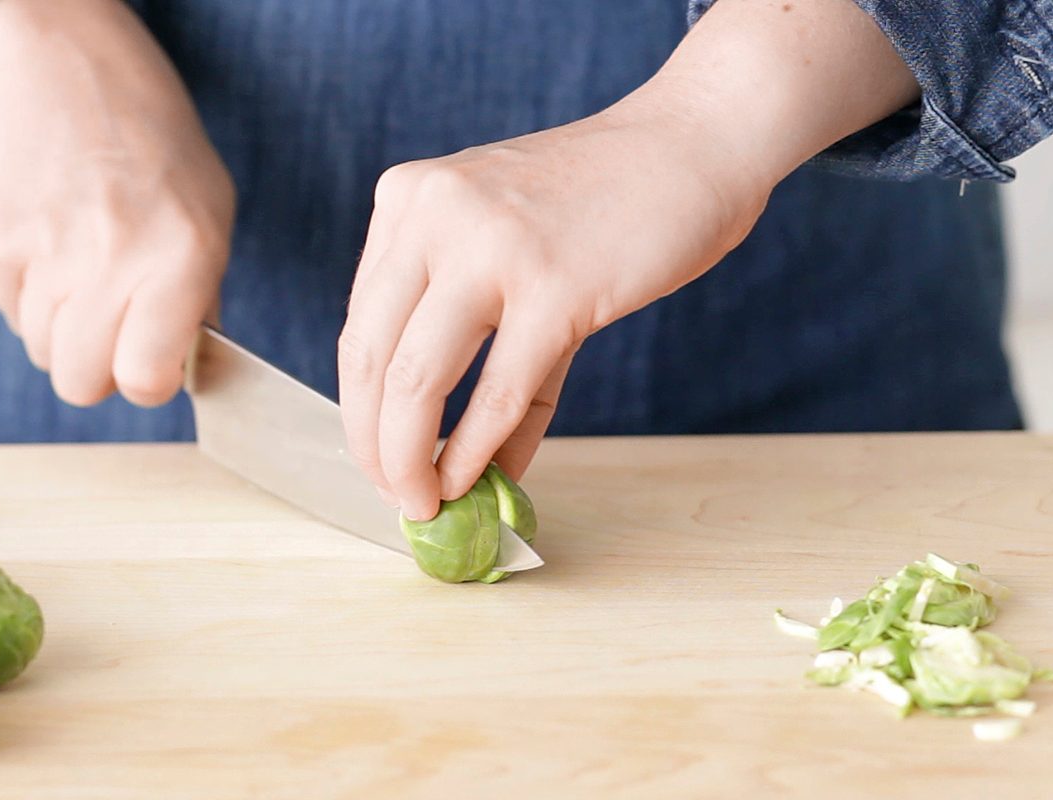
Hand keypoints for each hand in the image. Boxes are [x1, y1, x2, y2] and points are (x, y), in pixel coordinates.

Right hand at [0, 0, 234, 406]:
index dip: (150, 382)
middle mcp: (110, 261)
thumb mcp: (212, 219)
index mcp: (179, 260)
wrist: (74, 80)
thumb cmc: (159, 155)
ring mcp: (47, 253)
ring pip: (44, 353)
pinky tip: (59, 255)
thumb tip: (189, 368)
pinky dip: (34, 301)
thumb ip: (202, 299)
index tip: (156, 364)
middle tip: (119, 332)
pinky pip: (13, 314)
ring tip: (89, 282)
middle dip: (101, 370)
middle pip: (80, 383)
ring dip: (67, 334)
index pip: (145, 376)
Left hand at [339, 0, 918, 520]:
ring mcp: (492, 248)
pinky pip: (500, 395)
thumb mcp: (503, 239)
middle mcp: (434, 215)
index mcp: (408, 199)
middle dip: (375, 447)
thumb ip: (469, 330)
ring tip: (426, 504)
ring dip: (411, 462)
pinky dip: (479, 452)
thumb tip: (450, 441)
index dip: (361, 409)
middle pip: (371, 361)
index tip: (379, 458)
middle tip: (396, 497)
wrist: (693, 142)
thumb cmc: (599, 199)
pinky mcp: (556, 288)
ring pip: (417, 383)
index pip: (359, 328)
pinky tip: (480, 483)